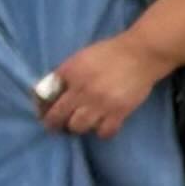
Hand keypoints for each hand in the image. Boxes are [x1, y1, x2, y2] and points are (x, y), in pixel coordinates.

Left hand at [37, 28, 165, 137]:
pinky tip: (101, 126)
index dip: (42, 106)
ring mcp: (100, 102)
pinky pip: (104, 132)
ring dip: (77, 127)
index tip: (43, 113)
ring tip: (80, 124)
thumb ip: (67, 73)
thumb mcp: (82, 57)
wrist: (141, 54)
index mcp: (71, 72)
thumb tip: (53, 90)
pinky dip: (101, 132)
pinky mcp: (119, 112)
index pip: (47, 94)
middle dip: (53, 124)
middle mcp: (82, 89)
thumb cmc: (110, 53)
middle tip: (55, 127)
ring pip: (78, 127)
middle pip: (58, 116)